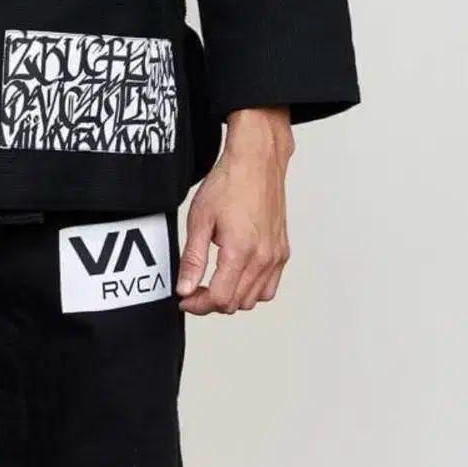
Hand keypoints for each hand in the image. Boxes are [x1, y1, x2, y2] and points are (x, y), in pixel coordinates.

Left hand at [177, 107, 292, 315]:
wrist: (256, 162)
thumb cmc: (230, 183)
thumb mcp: (200, 220)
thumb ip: (192, 259)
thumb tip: (185, 287)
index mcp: (241, 251)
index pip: (221, 299)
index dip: (198, 304)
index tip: (185, 299)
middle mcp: (263, 257)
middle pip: (237, 303)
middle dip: (212, 302)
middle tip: (194, 289)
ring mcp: (276, 255)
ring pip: (255, 299)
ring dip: (233, 297)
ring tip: (213, 282)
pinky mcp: (282, 251)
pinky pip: (270, 286)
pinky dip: (253, 289)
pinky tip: (237, 275)